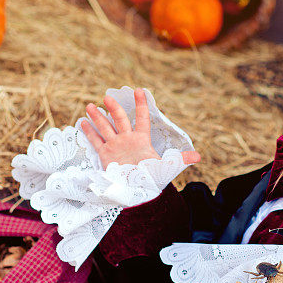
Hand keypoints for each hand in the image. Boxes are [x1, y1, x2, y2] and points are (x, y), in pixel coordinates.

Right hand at [82, 88, 200, 168]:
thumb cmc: (153, 178)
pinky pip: (96, 141)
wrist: (138, 192)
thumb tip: (199, 156)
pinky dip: (90, 132)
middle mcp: (127, 140)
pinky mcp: (106, 155)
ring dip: (98, 117)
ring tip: (90, 105)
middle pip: (120, 119)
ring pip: (105, 127)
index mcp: (142, 140)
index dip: (141, 105)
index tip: (139, 90)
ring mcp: (116, 146)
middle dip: (114, 108)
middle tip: (107, 97)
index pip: (142, 118)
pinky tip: (83, 122)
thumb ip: (181, 159)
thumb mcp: (167, 167)